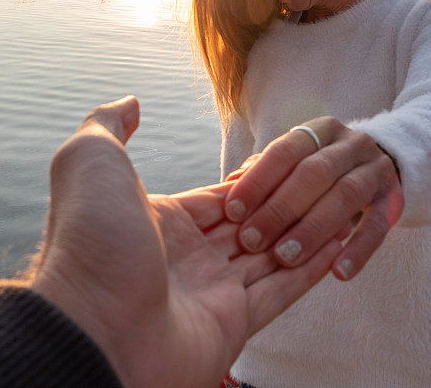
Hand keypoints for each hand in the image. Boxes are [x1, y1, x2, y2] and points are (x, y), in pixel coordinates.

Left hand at [31, 96, 340, 387]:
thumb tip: (130, 102)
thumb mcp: (90, 163)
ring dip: (304, 234)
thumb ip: (109, 126)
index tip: (288, 163)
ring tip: (340, 210)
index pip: (220, 195)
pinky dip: (309, 270)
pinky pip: (281, 292)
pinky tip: (336, 247)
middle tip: (321, 185)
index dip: (254, 181)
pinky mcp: (233, 324)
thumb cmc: (90, 240)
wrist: (92, 328)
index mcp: (160, 221)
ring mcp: (210, 292)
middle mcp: (187, 257)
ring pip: (270, 256)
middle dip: (284, 206)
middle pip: (250, 224)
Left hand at [223, 116, 403, 280]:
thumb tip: (226, 189)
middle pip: (314, 173)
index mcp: (318, 131)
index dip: (259, 180)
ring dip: (313, 230)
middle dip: (280, 208)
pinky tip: (339, 274)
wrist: (379, 166)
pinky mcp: (394, 200)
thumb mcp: (294, 164)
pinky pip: (379, 227)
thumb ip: (263, 174)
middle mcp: (350, 144)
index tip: (233, 211)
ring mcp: (375, 170)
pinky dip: (359, 251)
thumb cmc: (319, 172)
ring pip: (345, 196)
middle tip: (252, 241)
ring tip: (286, 259)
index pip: (286, 150)